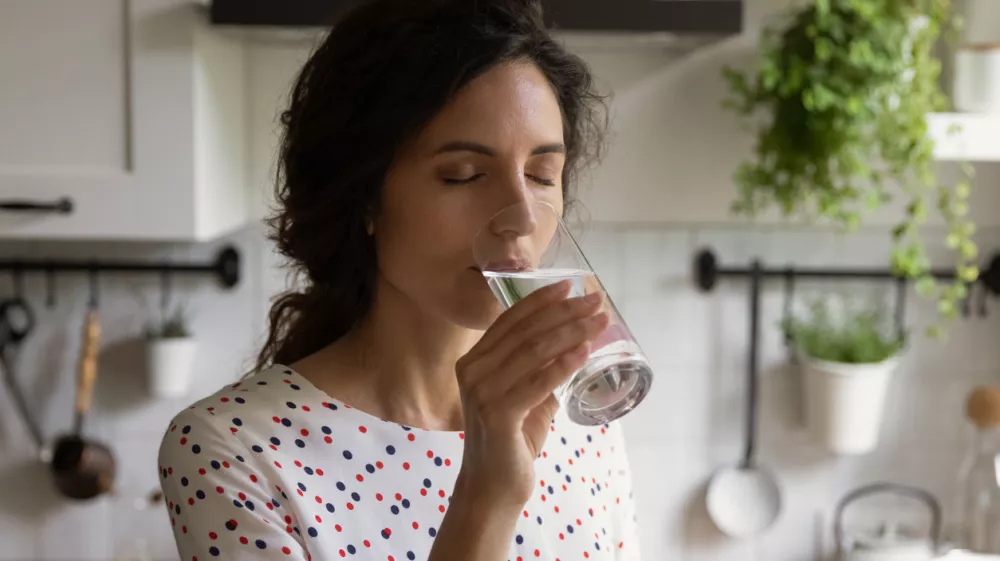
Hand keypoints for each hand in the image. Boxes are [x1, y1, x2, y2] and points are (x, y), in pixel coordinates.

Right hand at [454, 280, 607, 508]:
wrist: (494, 488)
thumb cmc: (511, 442)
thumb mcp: (526, 397)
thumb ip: (541, 372)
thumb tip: (574, 345)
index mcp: (474, 361)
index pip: (510, 320)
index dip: (541, 300)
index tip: (570, 285)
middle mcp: (472, 371)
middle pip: (525, 330)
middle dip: (564, 312)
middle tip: (595, 301)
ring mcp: (482, 392)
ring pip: (534, 351)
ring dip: (571, 332)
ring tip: (599, 322)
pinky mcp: (497, 414)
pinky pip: (538, 382)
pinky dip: (563, 364)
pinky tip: (585, 352)